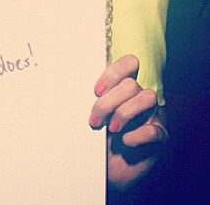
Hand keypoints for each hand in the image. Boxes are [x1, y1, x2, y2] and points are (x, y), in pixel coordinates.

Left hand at [89, 54, 168, 189]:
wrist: (105, 167)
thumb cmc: (96, 135)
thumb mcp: (89, 111)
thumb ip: (89, 96)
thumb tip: (69, 80)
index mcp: (123, 86)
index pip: (129, 63)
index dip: (113, 73)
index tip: (95, 91)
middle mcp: (140, 96)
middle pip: (131, 84)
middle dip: (108, 102)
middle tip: (95, 120)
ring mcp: (153, 115)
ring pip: (147, 97)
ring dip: (124, 113)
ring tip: (111, 129)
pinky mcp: (160, 137)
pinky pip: (154, 130)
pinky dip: (136, 136)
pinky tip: (124, 142)